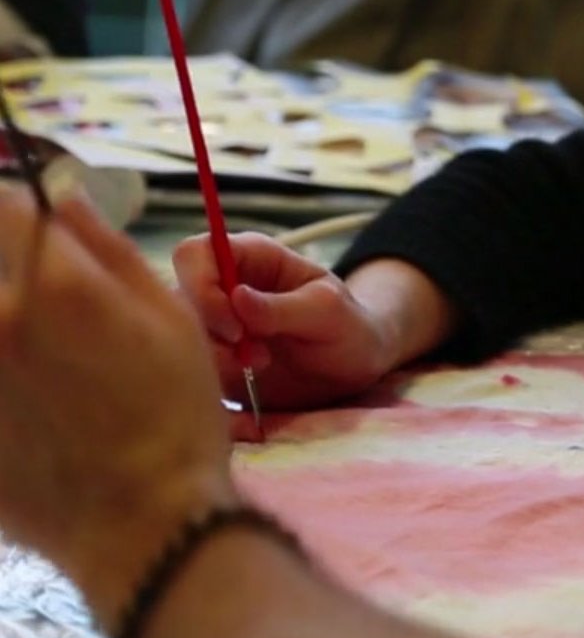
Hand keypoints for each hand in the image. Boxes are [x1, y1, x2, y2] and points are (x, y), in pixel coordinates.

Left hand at [0, 191, 234, 627]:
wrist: (146, 522)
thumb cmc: (178, 412)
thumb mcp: (171, 317)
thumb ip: (110, 248)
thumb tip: (65, 195)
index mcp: (57, 286)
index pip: (6, 202)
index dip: (22, 205)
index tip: (36, 223)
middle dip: (5, 259)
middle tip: (44, 296)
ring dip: (1, 318)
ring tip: (42, 353)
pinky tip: (28, 395)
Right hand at [172, 233, 396, 410]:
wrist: (354, 370)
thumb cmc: (348, 328)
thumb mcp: (328, 313)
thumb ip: (284, 307)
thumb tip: (237, 299)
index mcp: (251, 257)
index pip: (195, 253)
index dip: (202, 287)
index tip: (235, 328)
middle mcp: (224, 286)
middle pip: (176, 298)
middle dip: (209, 333)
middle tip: (255, 356)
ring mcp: (215, 325)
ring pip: (180, 337)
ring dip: (215, 360)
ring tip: (261, 366)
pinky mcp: (214, 359)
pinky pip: (191, 369)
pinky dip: (214, 382)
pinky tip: (252, 384)